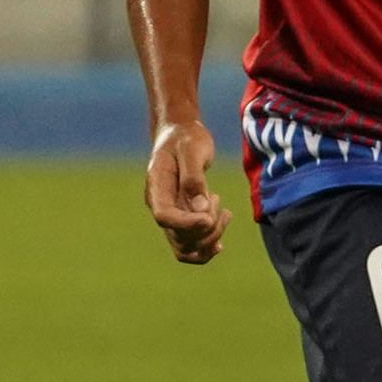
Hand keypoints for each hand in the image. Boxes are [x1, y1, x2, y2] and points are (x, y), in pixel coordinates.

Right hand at [145, 119, 225, 264]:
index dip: (187, 224)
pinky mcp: (183, 217)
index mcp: (157, 188)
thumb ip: (194, 178)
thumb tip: (201, 209)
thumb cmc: (187, 139)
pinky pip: (192, 243)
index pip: (164, 217)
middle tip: (217, 200)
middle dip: (206, 229)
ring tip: (224, 211)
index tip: (209, 218)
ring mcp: (171, 214)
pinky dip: (208, 245)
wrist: (181, 135)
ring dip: (211, 237)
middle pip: (178, 237)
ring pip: (186, 246)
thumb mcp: (192, 150)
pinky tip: (222, 231)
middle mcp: (160, 206)